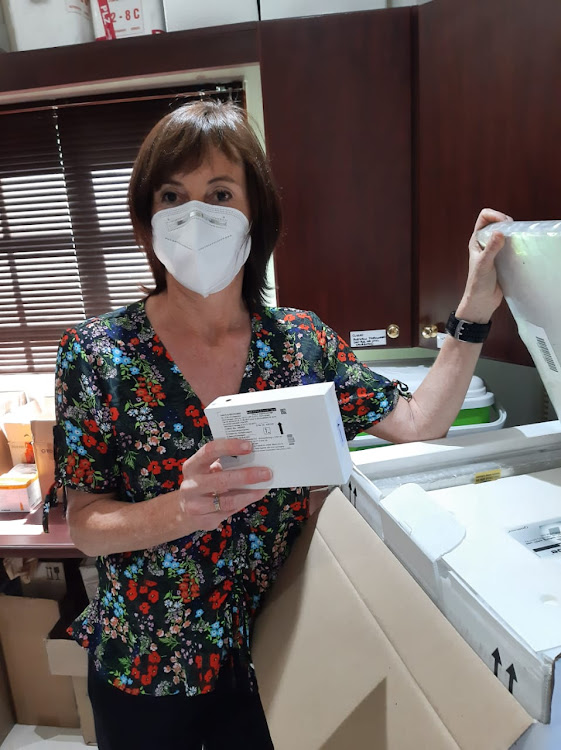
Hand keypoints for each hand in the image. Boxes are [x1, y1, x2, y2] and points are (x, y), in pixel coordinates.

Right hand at [179, 439, 271, 530]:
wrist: (185, 510)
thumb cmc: (203, 482)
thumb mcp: (206, 469)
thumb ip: (224, 463)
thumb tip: (254, 456)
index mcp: (191, 467)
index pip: (209, 451)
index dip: (229, 447)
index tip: (249, 446)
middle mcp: (191, 486)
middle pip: (221, 480)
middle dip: (247, 476)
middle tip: (267, 472)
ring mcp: (196, 506)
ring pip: (228, 500)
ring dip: (251, 493)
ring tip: (265, 485)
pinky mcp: (204, 521)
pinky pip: (230, 511)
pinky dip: (246, 501)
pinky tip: (256, 494)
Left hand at [455, 208, 512, 323]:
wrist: (482, 301)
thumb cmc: (477, 284)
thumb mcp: (484, 264)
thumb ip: (491, 248)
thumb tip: (499, 232)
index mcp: (476, 241)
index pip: (484, 218)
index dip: (494, 215)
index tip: (504, 222)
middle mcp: (485, 243)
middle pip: (497, 223)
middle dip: (506, 222)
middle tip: (513, 230)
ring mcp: (495, 251)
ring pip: (506, 234)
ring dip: (512, 233)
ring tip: (517, 239)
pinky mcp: (504, 259)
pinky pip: (512, 246)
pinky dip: (517, 244)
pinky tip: (520, 249)